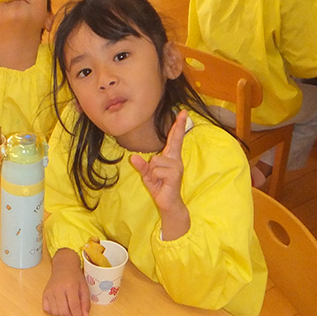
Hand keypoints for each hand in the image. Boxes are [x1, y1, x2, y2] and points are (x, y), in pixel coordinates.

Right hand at [42, 249, 88, 315]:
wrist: (64, 266)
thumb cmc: (76, 277)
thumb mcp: (84, 288)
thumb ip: (85, 303)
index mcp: (70, 286)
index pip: (74, 307)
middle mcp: (58, 289)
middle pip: (63, 311)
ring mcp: (50, 291)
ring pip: (55, 312)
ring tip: (68, 311)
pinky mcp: (44, 294)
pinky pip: (47, 309)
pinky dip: (53, 312)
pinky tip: (59, 307)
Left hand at [130, 110, 189, 239]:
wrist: (168, 204)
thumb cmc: (160, 187)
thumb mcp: (148, 175)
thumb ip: (142, 166)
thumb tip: (133, 158)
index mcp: (170, 158)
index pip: (174, 140)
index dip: (178, 127)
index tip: (182, 114)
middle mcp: (175, 160)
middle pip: (174, 140)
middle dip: (178, 127)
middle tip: (183, 111)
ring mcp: (176, 167)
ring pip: (155, 161)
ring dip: (152, 172)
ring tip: (158, 179)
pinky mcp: (174, 175)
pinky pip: (156, 170)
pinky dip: (153, 177)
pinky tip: (160, 183)